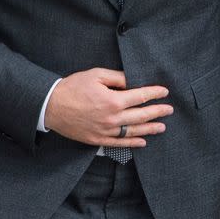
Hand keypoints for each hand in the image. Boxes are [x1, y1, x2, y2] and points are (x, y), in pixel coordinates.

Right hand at [45, 68, 172, 146]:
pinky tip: (143, 142)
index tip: (164, 92)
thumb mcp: (96, 75)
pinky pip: (119, 143)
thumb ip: (117, 78)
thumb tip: (133, 81)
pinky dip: (132, 143)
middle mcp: (112, 118)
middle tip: (169, 110)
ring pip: (133, 131)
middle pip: (141, 116)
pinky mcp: (98, 140)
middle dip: (157, 112)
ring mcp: (106, 131)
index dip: (154, 93)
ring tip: (162, 127)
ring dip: (150, 129)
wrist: (51, 106)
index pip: (140, 96)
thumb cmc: (72, 87)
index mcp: (113, 100)